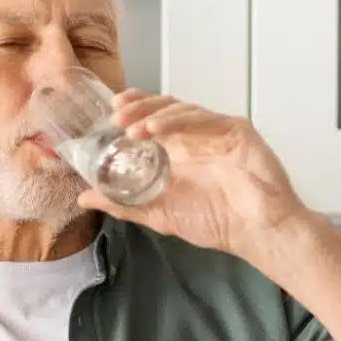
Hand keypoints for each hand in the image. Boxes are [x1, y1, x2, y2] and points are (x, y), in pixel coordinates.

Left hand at [79, 91, 316, 270]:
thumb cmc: (216, 223)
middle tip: (115, 116)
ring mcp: (217, 132)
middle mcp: (197, 137)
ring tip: (130, 129)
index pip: (152, 119)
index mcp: (180, 152)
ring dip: (152, 114)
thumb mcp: (159, 213)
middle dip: (138, 107)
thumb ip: (123, 204)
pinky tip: (155, 130)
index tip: (109, 113)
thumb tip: (84, 199)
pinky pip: (203, 117)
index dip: (132, 110)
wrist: (256, 232)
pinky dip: (176, 120)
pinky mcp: (236, 130)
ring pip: (181, 108)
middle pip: (164, 108)